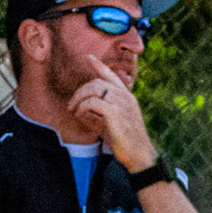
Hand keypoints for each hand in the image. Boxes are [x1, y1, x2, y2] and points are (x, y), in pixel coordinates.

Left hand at [70, 57, 157, 172]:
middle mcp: (125, 97)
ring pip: (93, 89)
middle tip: (71, 104)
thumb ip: (101, 113)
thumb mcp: (114, 123)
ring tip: (73, 110)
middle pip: (97, 82)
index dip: (100, 66)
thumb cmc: (126, 142)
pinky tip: (79, 115)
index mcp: (127, 97)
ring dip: (78, 99)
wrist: (140, 155)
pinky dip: (82, 107)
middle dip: (80, 91)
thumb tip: (83, 109)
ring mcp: (121, 103)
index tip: (89, 57)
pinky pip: (92, 102)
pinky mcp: (115, 113)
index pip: (112, 76)